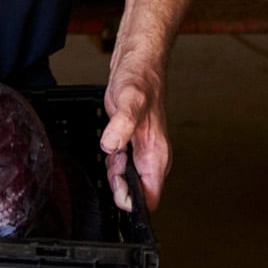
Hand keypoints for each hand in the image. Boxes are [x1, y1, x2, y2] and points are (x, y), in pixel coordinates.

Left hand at [100, 61, 169, 213]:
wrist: (138, 64)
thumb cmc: (140, 81)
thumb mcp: (129, 101)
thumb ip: (121, 125)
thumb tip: (111, 146)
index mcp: (156, 155)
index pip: (150, 198)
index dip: (132, 203)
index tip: (118, 192)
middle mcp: (152, 157)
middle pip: (137, 193)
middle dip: (120, 187)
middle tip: (111, 162)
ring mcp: (142, 152)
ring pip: (127, 180)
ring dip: (114, 174)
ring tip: (112, 151)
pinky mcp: (132, 145)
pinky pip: (121, 166)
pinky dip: (112, 164)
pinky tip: (110, 150)